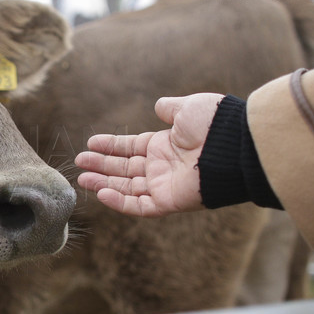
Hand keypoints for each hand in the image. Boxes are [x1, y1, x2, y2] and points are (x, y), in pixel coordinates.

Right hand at [75, 93, 223, 216]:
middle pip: (125, 168)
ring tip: (81, 177)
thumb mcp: (188, 108)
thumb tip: (159, 107)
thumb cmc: (214, 125)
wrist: (235, 146)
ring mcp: (165, 185)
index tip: (90, 143)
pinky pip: (140, 206)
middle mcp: (163, 166)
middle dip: (101, 165)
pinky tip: (102, 193)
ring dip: (103, 183)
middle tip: (79, 162)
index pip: (132, 147)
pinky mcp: (169, 201)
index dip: (111, 146)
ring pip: (127, 188)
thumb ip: (171, 109)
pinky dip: (120, 202)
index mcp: (166, 145)